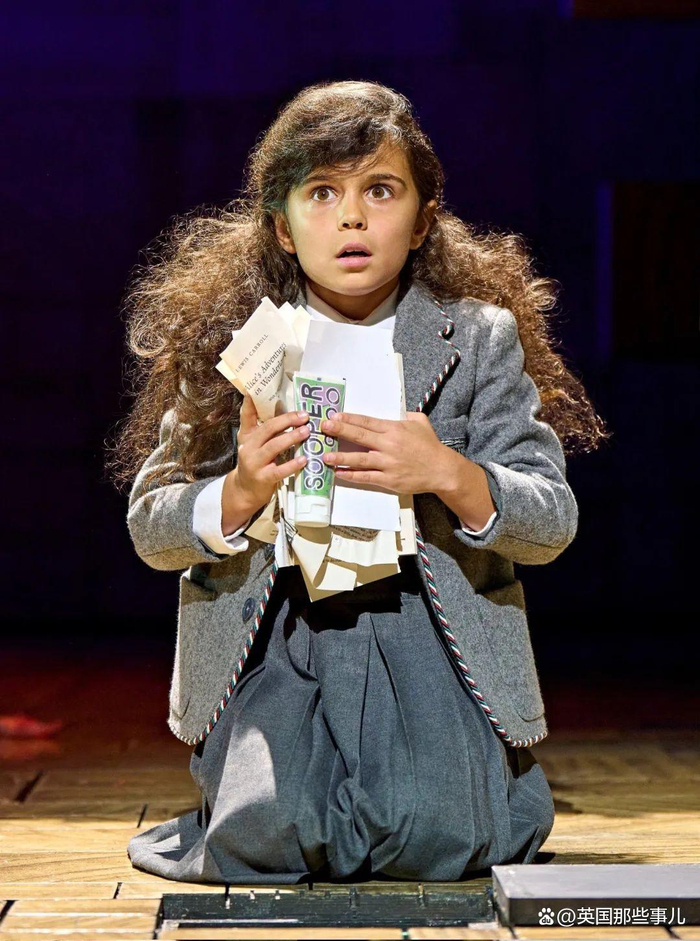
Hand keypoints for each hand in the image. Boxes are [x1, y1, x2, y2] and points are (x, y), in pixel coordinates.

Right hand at [222, 395, 309, 531]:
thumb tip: (283, 409)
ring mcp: (254, 463)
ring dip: (291, 438)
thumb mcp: (254, 443)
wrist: (245, 490)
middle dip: (287, 420)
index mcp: (247, 436)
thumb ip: (264, 428)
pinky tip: (304, 459)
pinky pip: (279, 470)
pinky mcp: (263, 478)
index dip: (250, 403)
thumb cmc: (255, 462)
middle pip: (268, 429)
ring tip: (306, 431)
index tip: (254, 390)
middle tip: (304, 416)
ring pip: (273, 447)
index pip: (247, 415)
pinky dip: (292, 464)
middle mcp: (248, 447)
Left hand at [320, 410, 449, 494]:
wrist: (441, 470)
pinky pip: (366, 477)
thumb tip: (393, 409)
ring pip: (359, 459)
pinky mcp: (388, 480)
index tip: (334, 416)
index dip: (349, 418)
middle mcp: (389, 445)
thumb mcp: (419, 421)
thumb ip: (404, 414)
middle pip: (360, 437)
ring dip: (340, 457)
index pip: (367, 422)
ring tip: (325, 455)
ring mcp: (388, 463)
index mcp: (394, 429)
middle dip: (339, 431)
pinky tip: (338, 474)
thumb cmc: (430, 445)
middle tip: (323, 427)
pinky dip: (351, 476)